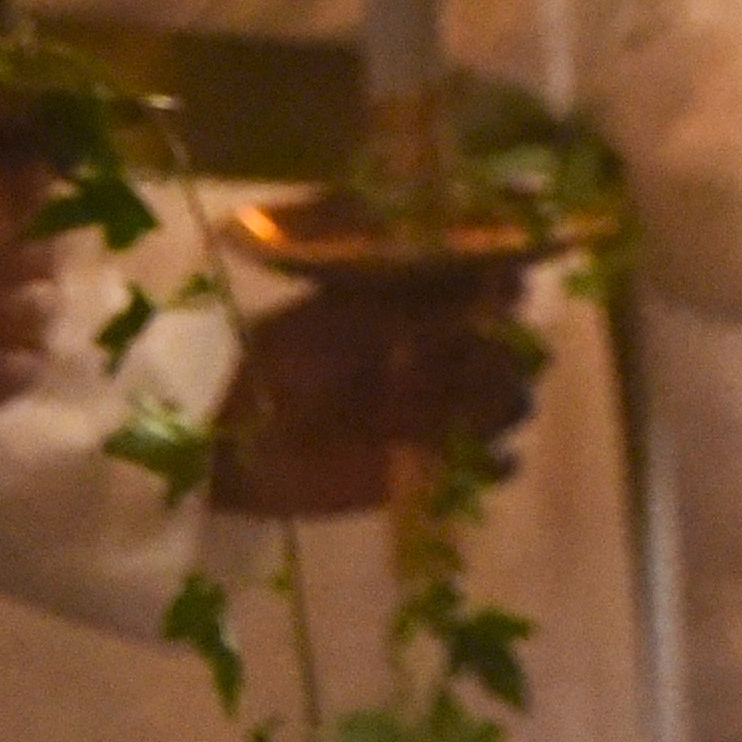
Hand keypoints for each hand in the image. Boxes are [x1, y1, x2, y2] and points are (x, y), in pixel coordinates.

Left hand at [212, 263, 540, 519]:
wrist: (234, 437)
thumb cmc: (280, 361)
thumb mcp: (340, 319)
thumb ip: (407, 305)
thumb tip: (481, 274)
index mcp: (415, 308)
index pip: (485, 291)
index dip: (502, 288)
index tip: (505, 289)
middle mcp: (435, 354)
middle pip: (505, 348)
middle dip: (507, 352)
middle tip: (486, 359)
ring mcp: (435, 411)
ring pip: (506, 403)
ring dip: (506, 402)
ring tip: (480, 409)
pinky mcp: (428, 467)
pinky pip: (486, 467)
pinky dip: (496, 464)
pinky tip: (484, 458)